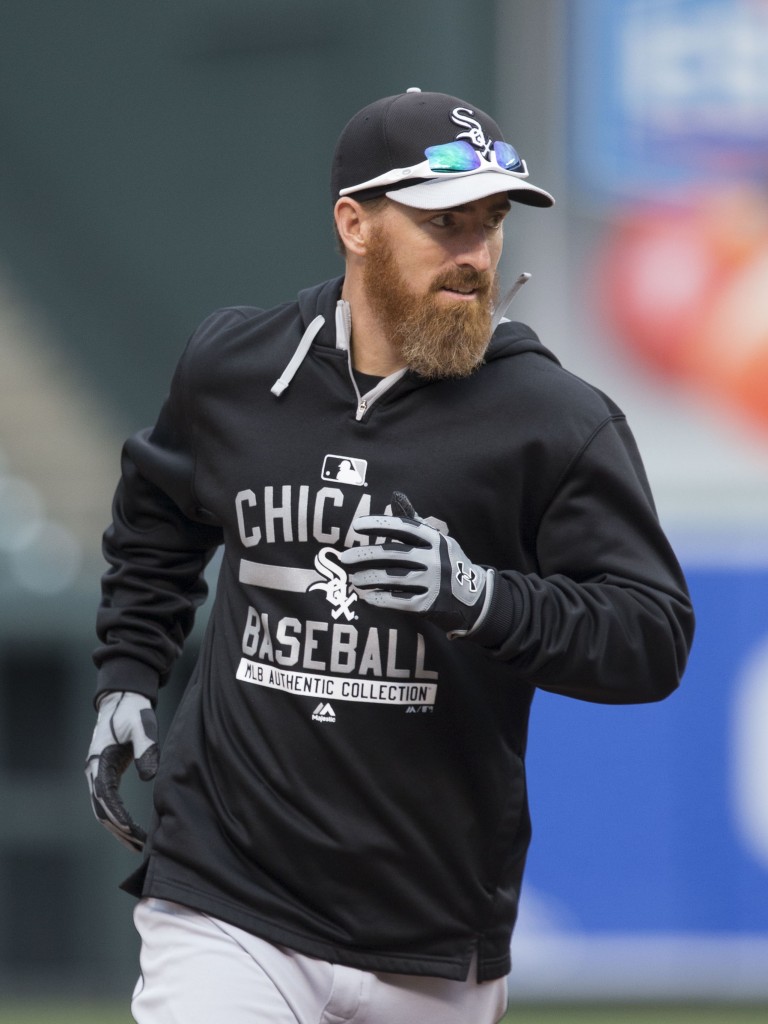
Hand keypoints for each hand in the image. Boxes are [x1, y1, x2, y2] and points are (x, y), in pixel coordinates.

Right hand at [85, 691, 158, 852]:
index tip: (131, 829)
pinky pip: (107, 802)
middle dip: (119, 829)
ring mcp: (96, 773)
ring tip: (138, 845)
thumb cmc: (132, 711)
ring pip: (102, 809)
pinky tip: (131, 828)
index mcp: (99, 760)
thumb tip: (149, 777)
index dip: (117, 814)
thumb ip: (146, 748)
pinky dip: (117, 817)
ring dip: (117, 828)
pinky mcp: (105, 773)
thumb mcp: (142, 725)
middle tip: (140, 846)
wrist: (122, 699)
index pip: (105, 795)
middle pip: (101, 808)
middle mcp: (93, 770)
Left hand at [338, 491, 493, 638]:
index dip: (379, 524)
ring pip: (392, 578)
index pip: (403, 527)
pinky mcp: (430, 604)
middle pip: (393, 554)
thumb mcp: (438, 541)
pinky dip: (380, 599)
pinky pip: (398, 601)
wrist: (476, 598)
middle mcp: (435, 560)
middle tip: (344, 557)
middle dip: (365, 555)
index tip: (356, 526)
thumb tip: (395, 497)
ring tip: (353, 579)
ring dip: (368, 578)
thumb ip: (414, 522)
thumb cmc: (448, 564)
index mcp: (435, 540)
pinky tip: (367, 597)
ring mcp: (433, 583)